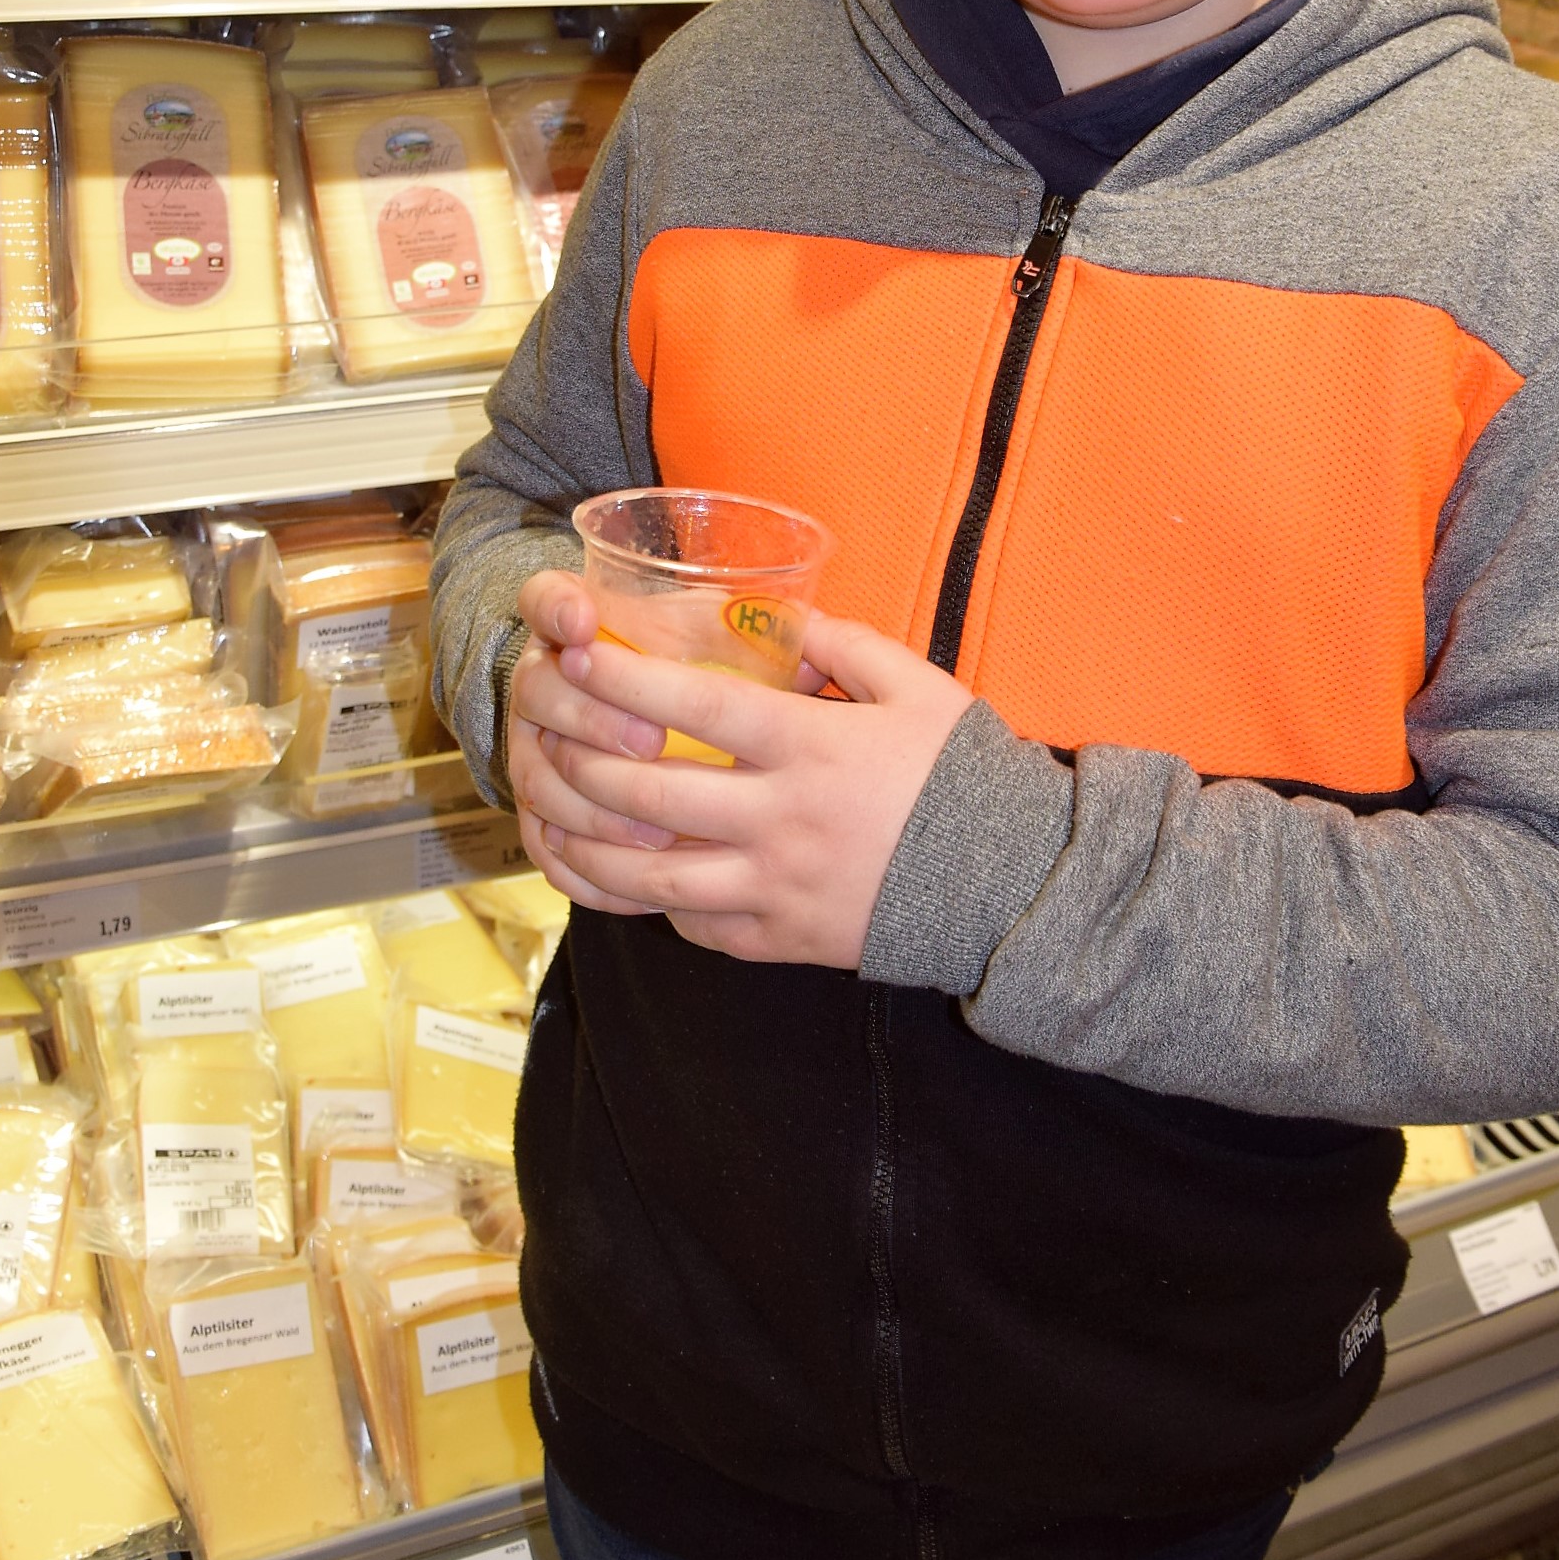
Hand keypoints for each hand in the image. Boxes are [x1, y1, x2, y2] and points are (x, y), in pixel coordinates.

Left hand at [505, 570, 974, 966]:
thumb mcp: (919, 689)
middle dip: (583, 762)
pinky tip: (625, 876)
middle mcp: (781, 821)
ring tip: (551, 815)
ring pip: (653, 876)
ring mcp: (775, 888)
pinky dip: (650, 901)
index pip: (698, 709)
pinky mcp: (780, 941)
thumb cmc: (965, 777)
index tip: (579, 657)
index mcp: (813, 749)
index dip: (627, 683)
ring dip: (590, 845)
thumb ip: (845, 646)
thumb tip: (779, 618)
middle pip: (652, 796)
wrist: (1013, 886)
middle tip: (545, 734)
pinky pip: (694, 925)